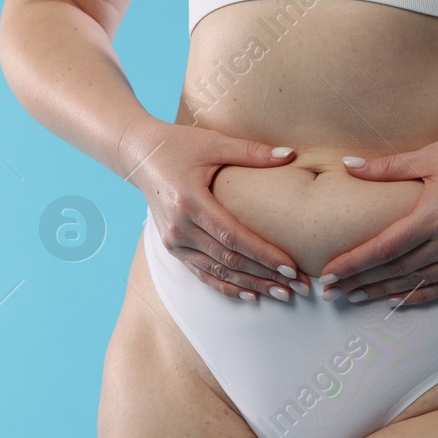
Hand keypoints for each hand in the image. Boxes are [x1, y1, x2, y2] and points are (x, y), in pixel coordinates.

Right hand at [121, 118, 307, 302]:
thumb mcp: (214, 142)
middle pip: (228, 260)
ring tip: (282, 293)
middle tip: (298, 286)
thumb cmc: (179, 145)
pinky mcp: (172, 247)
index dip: (263, 255)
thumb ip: (252, 152)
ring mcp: (173, 242)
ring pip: (217, 272)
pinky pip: (202, 273)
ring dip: (251, 285)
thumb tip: (290, 155)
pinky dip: (226, 286)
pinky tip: (250, 295)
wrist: (140, 155)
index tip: (291, 267)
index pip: (233, 237)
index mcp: (190, 202)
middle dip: (265, 275)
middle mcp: (179, 228)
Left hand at [316, 122, 437, 307]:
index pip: (384, 248)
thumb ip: (388, 168)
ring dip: (386, 291)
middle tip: (331, 292)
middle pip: (397, 270)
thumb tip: (348, 167)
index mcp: (434, 214)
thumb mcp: (432, 155)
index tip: (329, 273)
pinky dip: (422, 294)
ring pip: (420, 282)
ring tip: (358, 296)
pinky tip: (401, 298)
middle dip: (361, 281)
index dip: (354, 263)